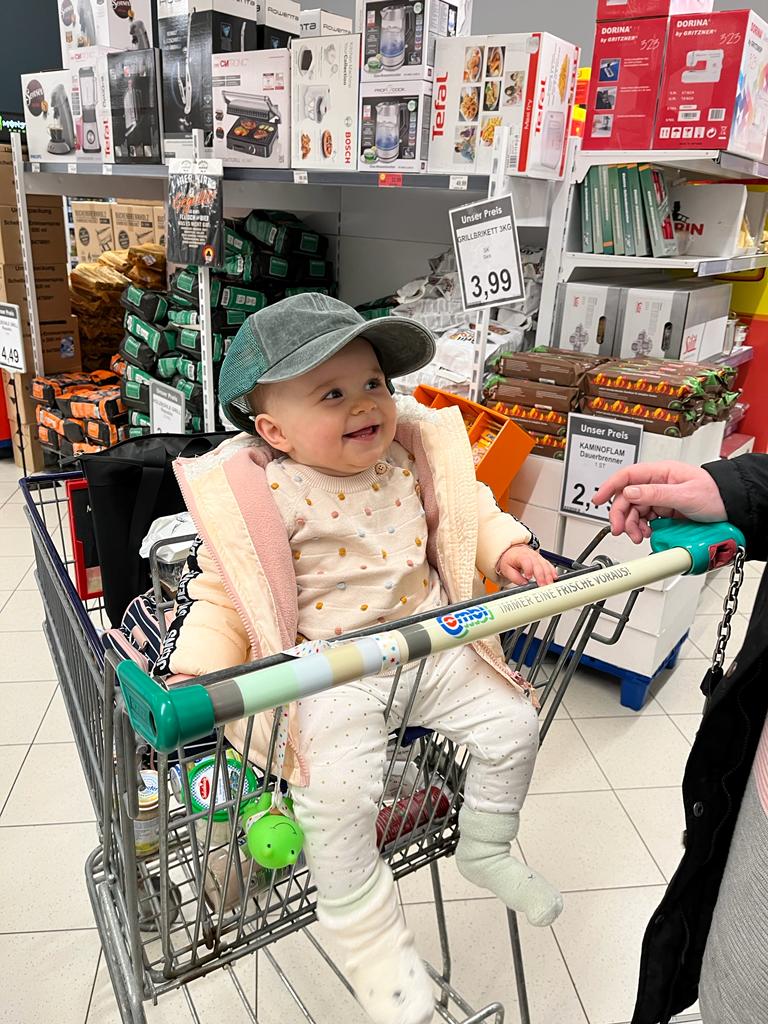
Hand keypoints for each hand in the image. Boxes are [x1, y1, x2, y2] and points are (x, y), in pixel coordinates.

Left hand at [497, 544, 557, 586]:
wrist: (513, 552)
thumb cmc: (510, 560)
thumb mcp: (506, 569)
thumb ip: (514, 577)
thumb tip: (523, 583)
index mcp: (520, 556)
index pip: (526, 561)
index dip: (528, 569)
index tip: (528, 577)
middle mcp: (531, 555)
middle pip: (538, 564)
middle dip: (541, 575)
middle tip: (542, 585)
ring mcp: (538, 557)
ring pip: (545, 564)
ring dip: (548, 575)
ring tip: (549, 583)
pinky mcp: (542, 560)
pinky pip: (549, 564)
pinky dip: (552, 571)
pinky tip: (554, 577)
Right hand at [592, 461, 726, 543]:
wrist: (732, 508)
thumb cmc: (715, 494)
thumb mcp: (684, 495)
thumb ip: (655, 494)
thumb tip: (630, 493)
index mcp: (661, 472)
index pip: (627, 476)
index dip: (609, 487)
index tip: (597, 500)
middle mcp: (657, 483)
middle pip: (627, 497)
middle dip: (621, 515)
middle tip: (620, 530)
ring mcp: (660, 498)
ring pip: (635, 511)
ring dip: (632, 525)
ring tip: (639, 536)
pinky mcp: (665, 511)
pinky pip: (646, 520)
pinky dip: (643, 528)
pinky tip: (647, 534)